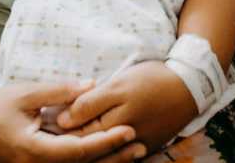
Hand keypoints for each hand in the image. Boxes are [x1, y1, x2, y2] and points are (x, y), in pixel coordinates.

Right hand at [0, 82, 144, 162]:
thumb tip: (92, 86)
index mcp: (33, 151)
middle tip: (140, 145)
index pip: (78, 151)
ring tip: (132, 153)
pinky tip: (106, 156)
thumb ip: (59, 91)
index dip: (105, 141)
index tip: (129, 129)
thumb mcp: (27, 93)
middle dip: (113, 158)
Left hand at [57, 61, 197, 154]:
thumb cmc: (151, 80)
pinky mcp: (146, 150)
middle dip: (72, 140)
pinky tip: (99, 148)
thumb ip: (90, 103)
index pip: (80, 133)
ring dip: (89, 147)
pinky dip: (110, 152)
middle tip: (53, 134)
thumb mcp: (119, 85)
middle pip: (91, 145)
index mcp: (114, 122)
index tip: (46, 123)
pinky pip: (122, 156)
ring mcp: (135, 148)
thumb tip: (62, 120)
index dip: (62, 129)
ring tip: (74, 138)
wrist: (189, 88)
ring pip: (105, 153)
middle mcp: (123, 141)